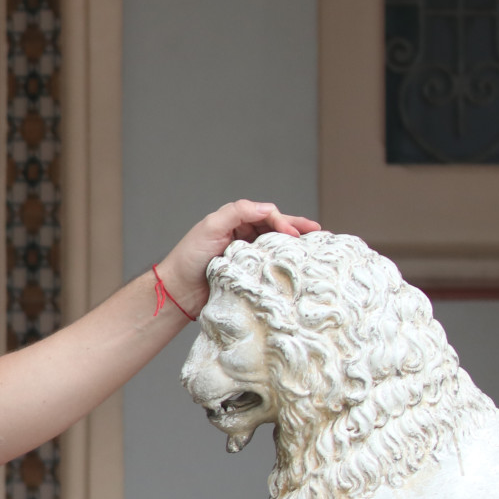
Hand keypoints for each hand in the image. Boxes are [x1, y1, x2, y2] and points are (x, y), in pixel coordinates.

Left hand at [158, 200, 318, 312]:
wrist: (179, 291)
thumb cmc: (190, 258)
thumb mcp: (210, 227)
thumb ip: (237, 212)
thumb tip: (268, 208)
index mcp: (234, 220)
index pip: (266, 215)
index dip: (282, 221)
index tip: (293, 234)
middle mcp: (242, 235)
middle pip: (275, 228)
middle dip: (297, 228)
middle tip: (319, 232)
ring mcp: (246, 255)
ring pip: (276, 245)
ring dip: (295, 245)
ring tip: (316, 246)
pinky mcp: (248, 273)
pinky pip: (270, 265)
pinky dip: (285, 263)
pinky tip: (299, 266)